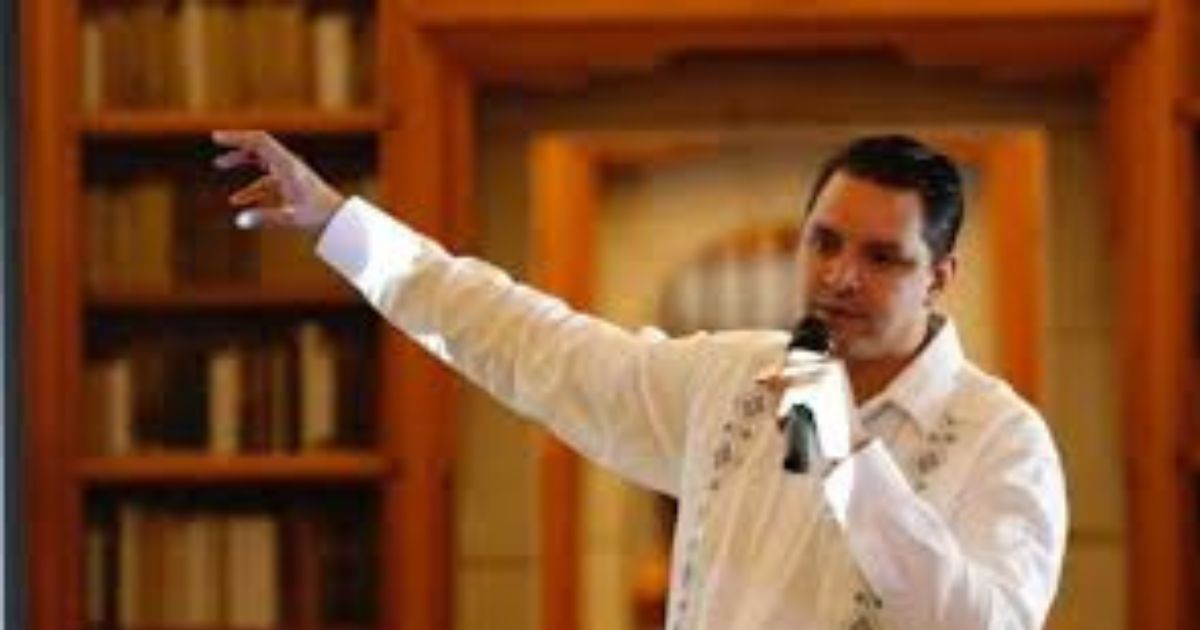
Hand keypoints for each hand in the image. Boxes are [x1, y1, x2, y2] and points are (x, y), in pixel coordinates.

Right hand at [211, 130, 346, 233]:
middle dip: (237, 143)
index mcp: (288, 165)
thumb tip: (239, 221)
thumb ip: (265, 218)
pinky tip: (237, 201)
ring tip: (219, 164)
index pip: (260, 142)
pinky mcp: (291, 183)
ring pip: (261, 159)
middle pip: (260, 145)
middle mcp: (289, 164)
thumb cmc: (318, 216)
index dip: (238, 137)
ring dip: (241, 159)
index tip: (217, 138)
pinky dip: (251, 186)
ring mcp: (290, 172)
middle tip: (216, 140)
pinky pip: (266, 179)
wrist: (338, 218)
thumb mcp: (291, 218)